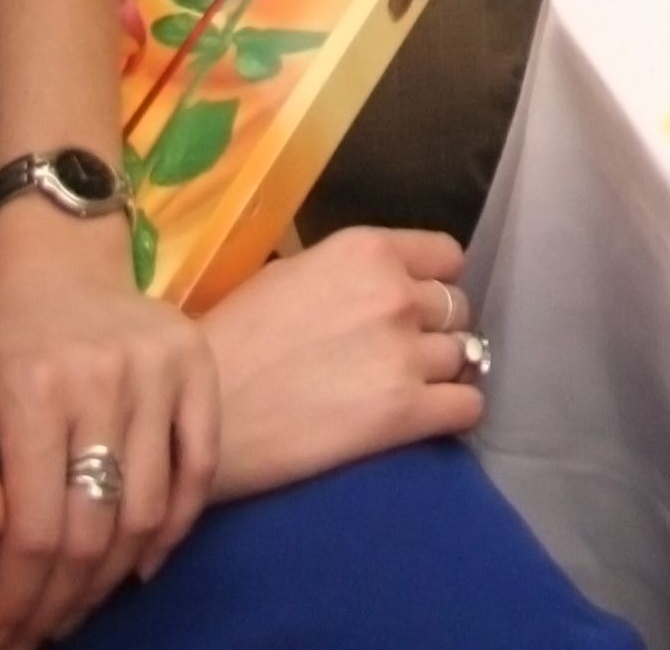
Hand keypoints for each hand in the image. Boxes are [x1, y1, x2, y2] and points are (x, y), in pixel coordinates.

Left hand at [0, 228, 217, 648]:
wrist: (61, 264)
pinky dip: (176, 528)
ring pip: (148, 508)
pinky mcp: (199, 365)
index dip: (21, 596)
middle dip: (66, 598)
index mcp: (33, 389)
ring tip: (85, 601)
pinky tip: (143, 563)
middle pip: (94, 527)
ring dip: (116, 576)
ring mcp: (160, 370)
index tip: (7, 634)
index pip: (35, 526)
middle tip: (46, 629)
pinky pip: (201, 466)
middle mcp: (103, 378)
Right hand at [201, 229, 485, 502]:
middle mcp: (395, 293)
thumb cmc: (231, 342)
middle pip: (456, 308)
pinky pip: (468, 405)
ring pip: (464, 355)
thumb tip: (382, 285)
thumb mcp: (291, 274)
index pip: (446, 257)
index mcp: (367, 250)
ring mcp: (404, 353)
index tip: (415, 308)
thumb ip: (350, 274)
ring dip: (442, 373)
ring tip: (407, 391)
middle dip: (434, 330)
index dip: (432, 284)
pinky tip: (427, 419)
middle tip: (401, 356)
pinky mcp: (405, 413)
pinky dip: (455, 412)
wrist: (202, 415)